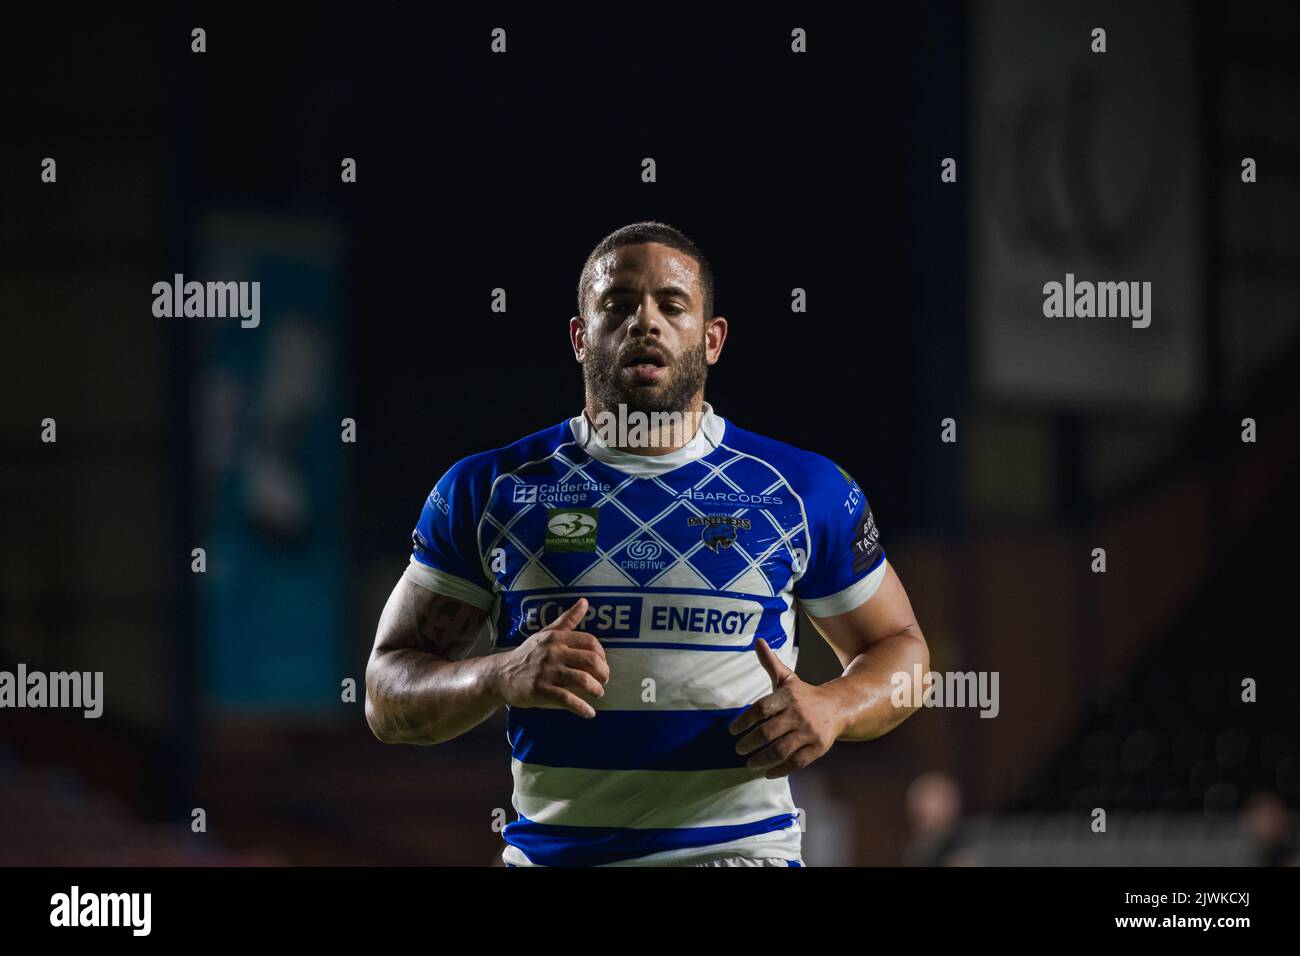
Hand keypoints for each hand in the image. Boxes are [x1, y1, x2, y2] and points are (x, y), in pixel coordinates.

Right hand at [492, 598, 609, 717]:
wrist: (501, 675)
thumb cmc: (528, 654)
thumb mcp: (546, 634)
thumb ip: (567, 620)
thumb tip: (585, 601)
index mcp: (557, 638)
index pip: (589, 642)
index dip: (602, 654)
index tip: (603, 664)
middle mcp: (553, 652)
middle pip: (590, 660)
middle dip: (603, 672)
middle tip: (604, 680)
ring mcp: (547, 671)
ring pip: (582, 679)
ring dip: (596, 689)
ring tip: (598, 693)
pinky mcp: (541, 690)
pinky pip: (567, 699)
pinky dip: (582, 708)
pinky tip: (589, 713)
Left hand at [729, 638, 841, 777]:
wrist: (838, 707)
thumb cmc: (805, 695)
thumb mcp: (787, 678)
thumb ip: (770, 663)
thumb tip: (757, 641)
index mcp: (789, 695)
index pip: (761, 708)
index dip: (744, 721)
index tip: (732, 731)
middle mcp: (799, 714)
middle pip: (768, 732)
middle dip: (749, 743)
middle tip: (738, 749)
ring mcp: (809, 732)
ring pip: (780, 750)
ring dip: (761, 759)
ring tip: (749, 763)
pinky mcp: (818, 748)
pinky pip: (796, 762)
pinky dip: (780, 769)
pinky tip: (767, 772)